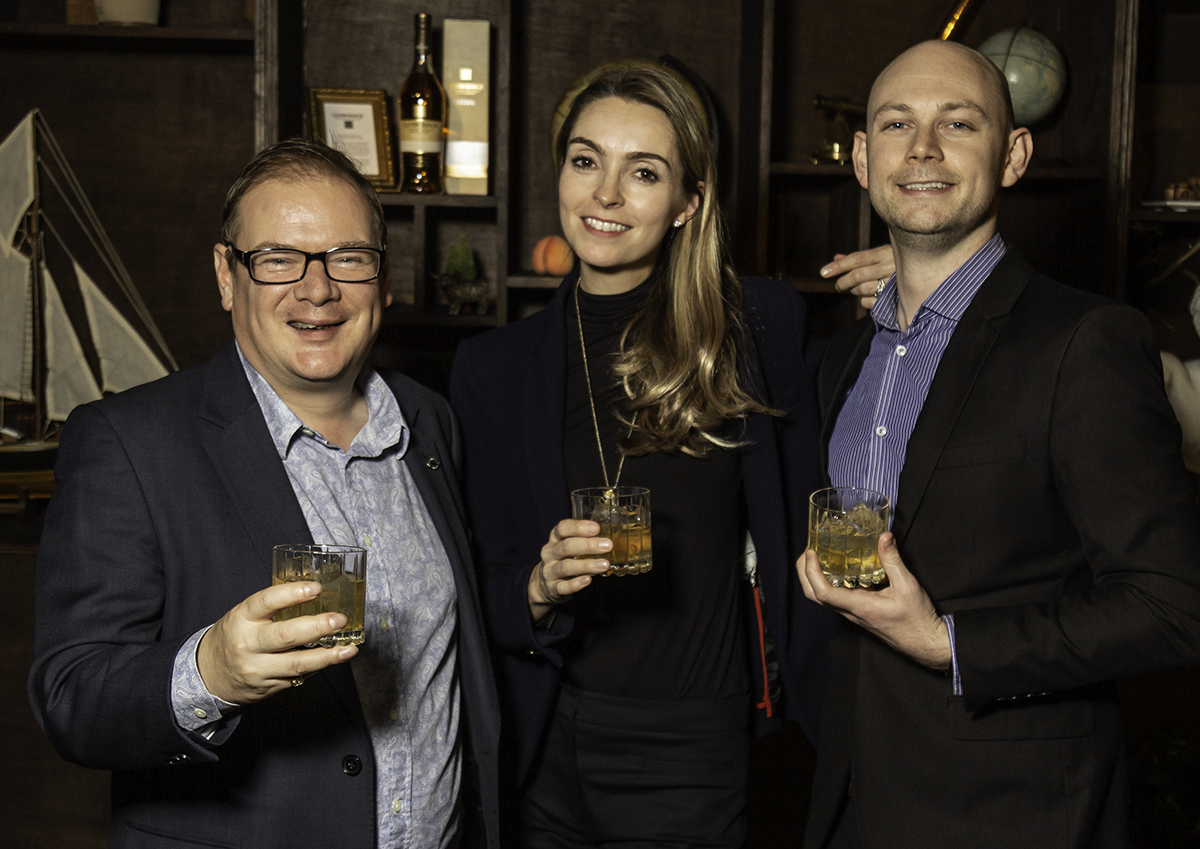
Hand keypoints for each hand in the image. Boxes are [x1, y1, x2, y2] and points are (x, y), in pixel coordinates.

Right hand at [196, 582, 358, 704]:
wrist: (208, 675)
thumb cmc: (233, 637)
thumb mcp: (243, 616)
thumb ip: (272, 607)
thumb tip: (314, 592)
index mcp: (241, 619)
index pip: (265, 602)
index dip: (292, 593)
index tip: (316, 588)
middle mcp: (248, 644)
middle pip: (285, 635)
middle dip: (317, 627)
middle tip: (339, 619)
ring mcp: (258, 669)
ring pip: (296, 663)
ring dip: (327, 656)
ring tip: (348, 649)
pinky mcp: (269, 686)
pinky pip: (298, 676)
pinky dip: (318, 666)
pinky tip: (333, 659)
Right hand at [527, 519, 611, 622]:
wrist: (544, 585)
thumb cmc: (563, 560)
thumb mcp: (569, 546)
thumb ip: (585, 540)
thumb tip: (611, 538)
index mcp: (555, 539)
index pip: (563, 528)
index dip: (579, 527)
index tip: (596, 528)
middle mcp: (550, 553)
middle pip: (566, 546)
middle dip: (588, 545)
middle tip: (608, 546)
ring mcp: (550, 571)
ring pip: (566, 567)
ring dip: (587, 565)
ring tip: (605, 565)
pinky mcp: (553, 588)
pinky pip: (563, 586)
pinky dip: (576, 584)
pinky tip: (588, 580)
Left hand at [797, 532, 950, 669]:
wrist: (924, 642)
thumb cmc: (917, 618)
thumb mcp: (908, 586)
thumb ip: (893, 561)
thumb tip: (884, 537)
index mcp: (859, 606)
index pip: (823, 593)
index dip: (812, 572)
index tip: (811, 553)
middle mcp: (850, 611)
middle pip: (813, 595)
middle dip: (804, 572)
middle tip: (808, 550)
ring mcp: (852, 613)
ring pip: (821, 598)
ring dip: (812, 577)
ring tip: (817, 555)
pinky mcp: (857, 611)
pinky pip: (834, 597)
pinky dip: (827, 581)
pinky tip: (836, 567)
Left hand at [820, 244, 895, 309]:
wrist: (928, 276)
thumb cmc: (897, 264)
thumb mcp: (881, 256)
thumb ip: (858, 258)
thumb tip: (836, 257)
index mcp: (886, 253)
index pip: (857, 258)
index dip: (838, 266)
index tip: (823, 272)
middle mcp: (890, 266)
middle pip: (858, 275)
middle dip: (843, 282)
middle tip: (838, 286)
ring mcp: (894, 283)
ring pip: (863, 290)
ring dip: (854, 291)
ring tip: (857, 289)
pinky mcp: (895, 299)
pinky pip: (870, 302)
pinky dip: (864, 301)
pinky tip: (869, 297)